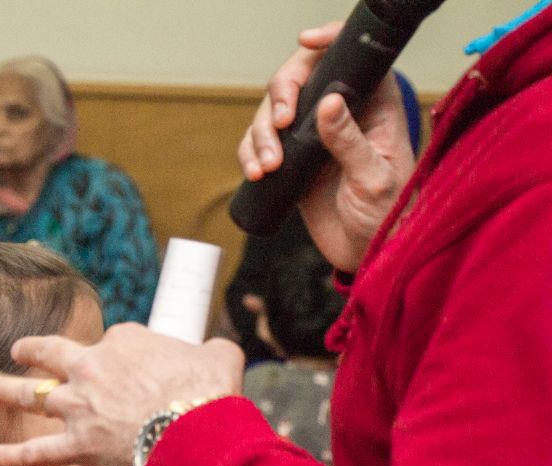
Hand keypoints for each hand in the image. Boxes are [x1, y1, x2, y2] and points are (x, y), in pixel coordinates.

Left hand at [0, 324, 242, 465]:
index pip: (113, 342)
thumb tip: (215, 352)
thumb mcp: (219, 356)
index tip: (128, 368)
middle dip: (32, 350)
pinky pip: (35, 453)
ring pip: (29, 395)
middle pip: (52, 353)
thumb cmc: (211, 393)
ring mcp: (79, 407)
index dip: (118, 355)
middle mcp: (92, 369)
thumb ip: (211, 350)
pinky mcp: (76, 445)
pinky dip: (8, 456)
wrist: (196, 432)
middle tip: (18, 349)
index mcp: (124, 341)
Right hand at [238, 22, 415, 271]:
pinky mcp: (291, 160)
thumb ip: (351, 141)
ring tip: (266, 168)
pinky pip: (259, 145)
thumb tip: (329, 102)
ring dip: (260, 135)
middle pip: (300, 79)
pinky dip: (249, 155)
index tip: (305, 42)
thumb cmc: (385, 216)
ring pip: (272, 113)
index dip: (327, 42)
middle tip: (279, 124)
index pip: (351, 57)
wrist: (365, 254)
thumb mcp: (373, 178)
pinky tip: (255, 174)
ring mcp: (313, 136)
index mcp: (374, 105)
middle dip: (280, 97)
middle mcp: (341, 113)